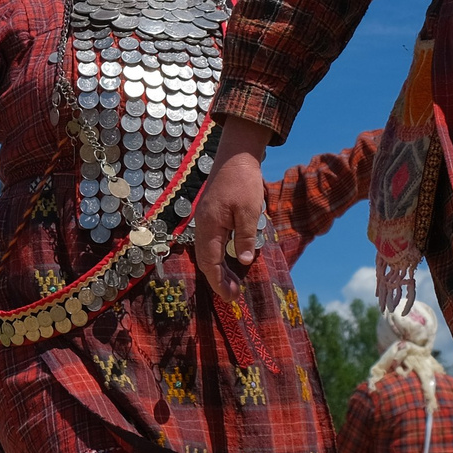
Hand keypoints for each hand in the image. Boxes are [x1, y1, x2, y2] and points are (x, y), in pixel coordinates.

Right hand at [192, 117, 273, 295]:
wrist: (236, 155)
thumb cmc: (243, 181)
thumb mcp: (249, 210)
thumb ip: (245, 236)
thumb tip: (244, 262)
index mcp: (210, 226)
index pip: (211, 262)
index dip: (219, 282)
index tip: (230, 297)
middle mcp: (202, 226)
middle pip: (206, 260)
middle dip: (218, 280)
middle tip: (233, 296)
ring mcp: (205, 220)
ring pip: (207, 252)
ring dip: (219, 270)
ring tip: (233, 283)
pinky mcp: (210, 216)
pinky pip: (211, 243)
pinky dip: (219, 257)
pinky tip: (231, 261)